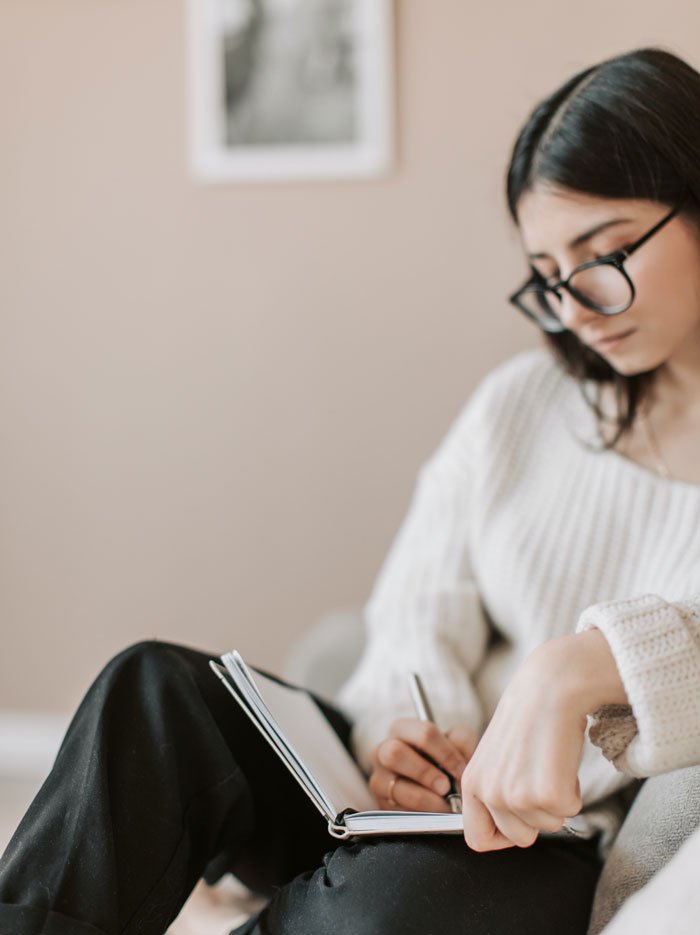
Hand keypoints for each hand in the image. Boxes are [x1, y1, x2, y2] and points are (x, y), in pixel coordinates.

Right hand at [370, 718, 477, 811]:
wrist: (440, 789)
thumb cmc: (447, 760)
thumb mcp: (458, 744)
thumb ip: (462, 741)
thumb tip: (459, 761)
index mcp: (402, 729)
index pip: (424, 733)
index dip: (446, 753)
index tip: (461, 770)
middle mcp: (383, 750)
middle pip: (395, 753)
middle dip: (425, 772)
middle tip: (446, 787)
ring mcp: (379, 779)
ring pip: (395, 787)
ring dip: (425, 799)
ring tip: (444, 806)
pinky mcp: (381, 805)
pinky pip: (397, 811)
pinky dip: (420, 816)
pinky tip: (434, 815)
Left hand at [459, 631, 625, 851]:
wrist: (548, 688)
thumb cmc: (527, 720)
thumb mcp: (496, 757)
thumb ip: (496, 791)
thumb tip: (512, 829)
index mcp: (471, 783)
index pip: (477, 839)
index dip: (502, 837)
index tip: (519, 820)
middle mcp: (489, 792)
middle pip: (520, 838)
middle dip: (537, 816)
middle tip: (540, 778)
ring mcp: (516, 795)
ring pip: (548, 826)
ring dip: (556, 800)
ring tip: (549, 762)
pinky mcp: (546, 793)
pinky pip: (570, 812)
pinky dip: (573, 791)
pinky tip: (562, 761)